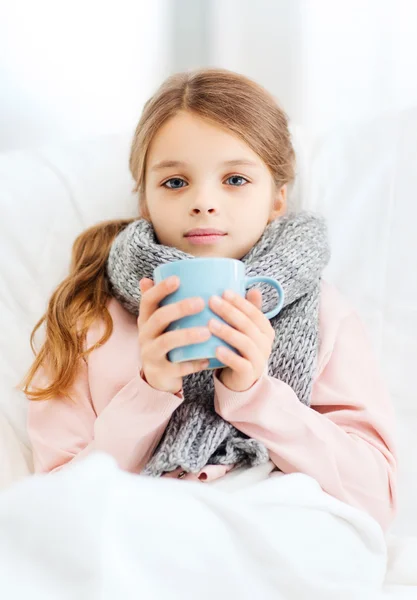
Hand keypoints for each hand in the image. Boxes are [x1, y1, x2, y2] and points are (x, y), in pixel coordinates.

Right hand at [138, 277, 210, 394]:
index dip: (160, 289)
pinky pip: (176, 368)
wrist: (158, 378)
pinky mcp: (160, 372)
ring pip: (166, 342)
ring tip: (207, 332)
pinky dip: (192, 364)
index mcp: (146, 320)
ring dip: (187, 335)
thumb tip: (164, 275)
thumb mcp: (160, 323)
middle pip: (158, 318)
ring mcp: (151, 354)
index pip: (148, 300)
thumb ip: (164, 302)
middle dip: (179, 308)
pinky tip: (207, 359)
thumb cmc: (165, 342)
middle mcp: (144, 335)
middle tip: (201, 302)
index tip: (178, 279)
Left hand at [207, 289, 274, 391]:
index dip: (240, 302)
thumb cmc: (239, 349)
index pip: (254, 312)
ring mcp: (259, 359)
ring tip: (210, 324)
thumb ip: (248, 311)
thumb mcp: (244, 329)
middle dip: (230, 312)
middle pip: (248, 325)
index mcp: (265, 329)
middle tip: (211, 302)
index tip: (223, 292)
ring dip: (227, 332)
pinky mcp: (249, 374)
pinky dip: (228, 356)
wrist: (241, 379)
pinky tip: (215, 349)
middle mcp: (265, 343)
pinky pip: (240, 364)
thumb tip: (253, 288)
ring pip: (244, 343)